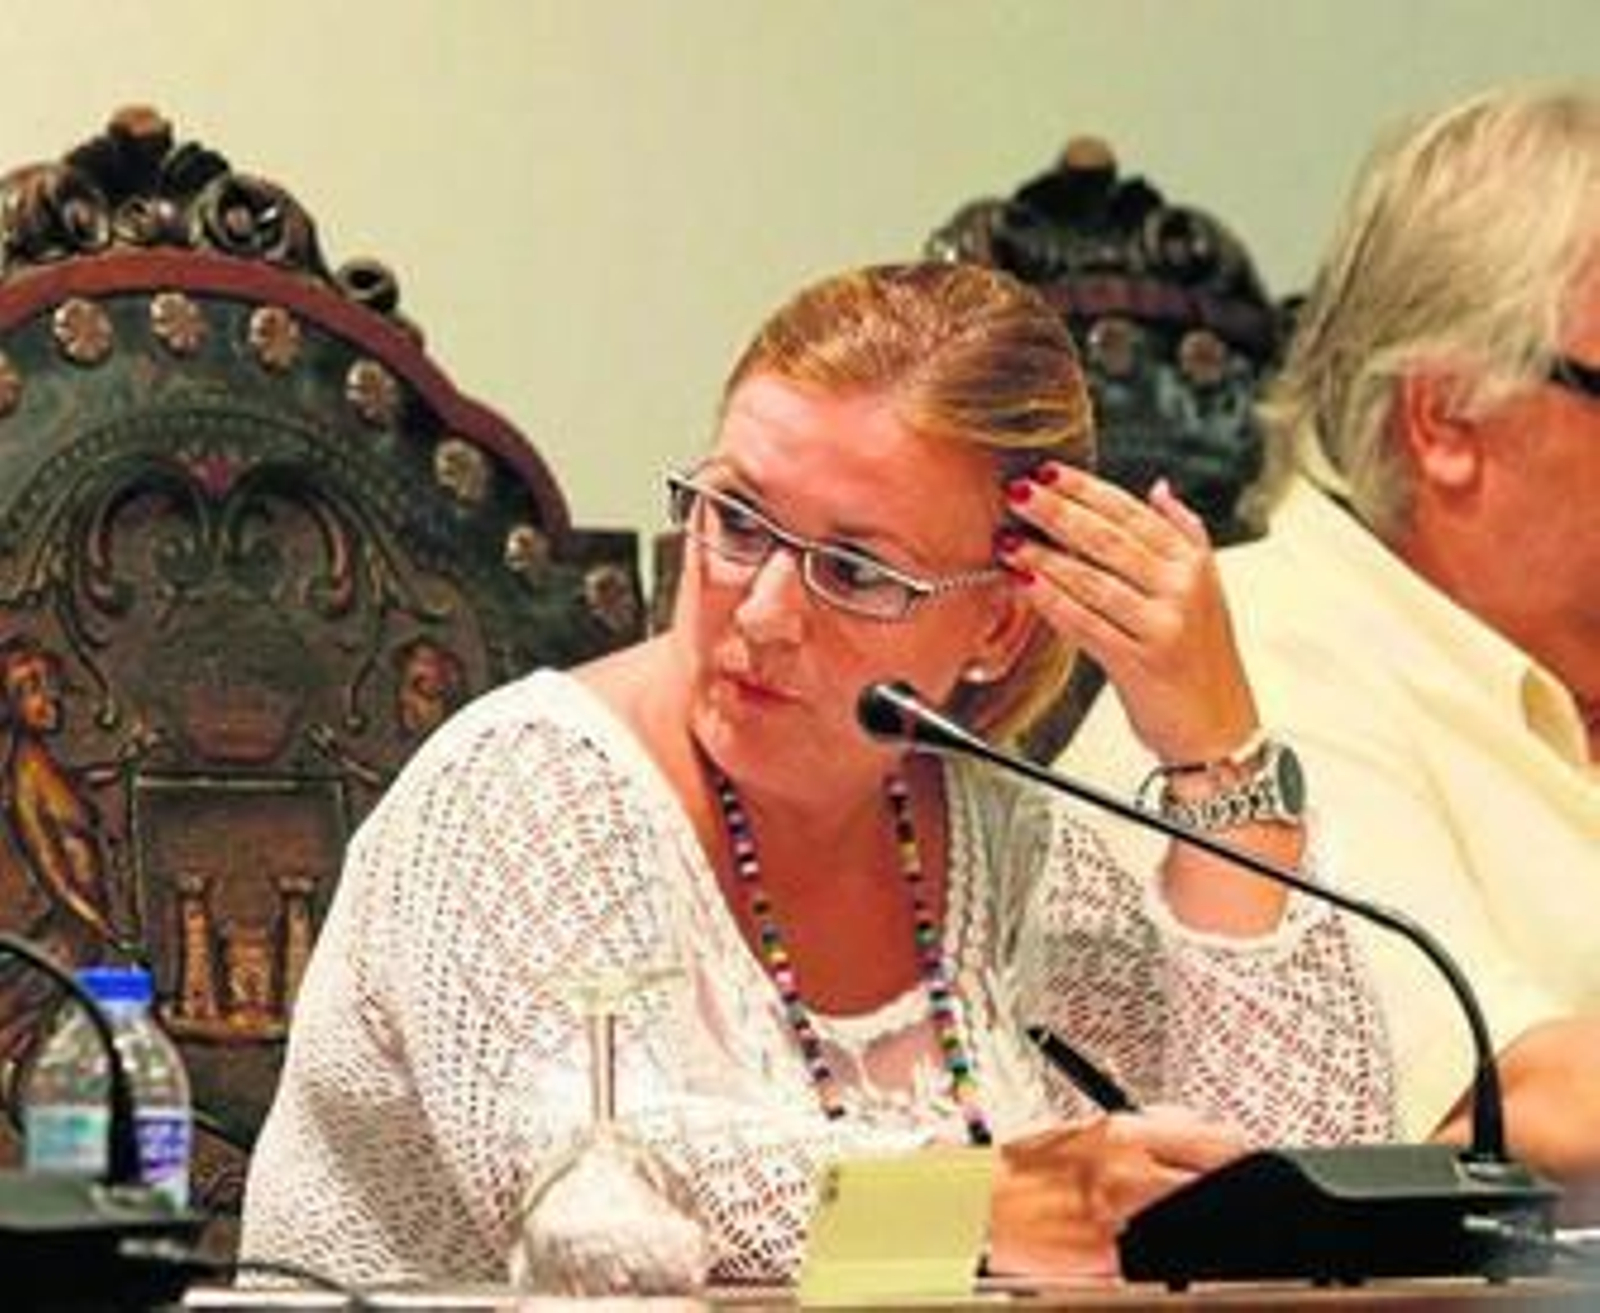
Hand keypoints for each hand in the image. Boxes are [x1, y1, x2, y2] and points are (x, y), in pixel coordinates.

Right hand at [986, 1106, 1246, 1278]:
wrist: (978, 1206)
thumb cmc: (1022, 1171)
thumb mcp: (1080, 1133)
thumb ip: (1135, 1133)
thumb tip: (1187, 1132)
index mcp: (1122, 1130)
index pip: (1211, 1137)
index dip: (1241, 1153)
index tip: (1251, 1161)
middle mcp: (1128, 1167)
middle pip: (1214, 1177)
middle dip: (1235, 1188)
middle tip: (1240, 1197)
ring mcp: (1122, 1214)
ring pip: (1193, 1220)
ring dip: (1202, 1223)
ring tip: (1197, 1225)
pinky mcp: (1110, 1256)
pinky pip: (1158, 1256)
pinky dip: (1167, 1255)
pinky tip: (1160, 1252)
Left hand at [999, 464, 1256, 763]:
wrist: (1220, 728)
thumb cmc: (1202, 659)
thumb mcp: (1207, 588)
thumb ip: (1184, 533)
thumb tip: (1159, 488)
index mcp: (1193, 563)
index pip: (1131, 513)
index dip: (1085, 489)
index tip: (1047, 471)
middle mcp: (1182, 589)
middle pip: (1109, 539)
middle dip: (1057, 512)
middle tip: (1017, 493)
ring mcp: (1164, 625)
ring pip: (1093, 580)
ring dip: (1045, 557)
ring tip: (1009, 541)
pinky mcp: (1142, 663)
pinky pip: (1087, 624)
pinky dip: (1052, 603)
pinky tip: (1024, 586)